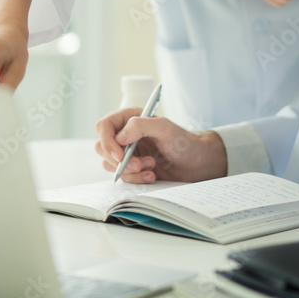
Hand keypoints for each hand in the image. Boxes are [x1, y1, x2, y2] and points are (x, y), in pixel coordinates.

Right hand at [94, 107, 226, 183]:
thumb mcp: (165, 127)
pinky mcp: (131, 168)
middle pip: (102, 147)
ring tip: (151, 168)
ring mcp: (126, 152)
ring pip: (109, 164)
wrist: (196, 163)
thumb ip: (141, 125)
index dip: (108, 142)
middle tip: (140, 165)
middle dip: (119, 161)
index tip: (120, 156)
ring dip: (129, 171)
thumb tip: (119, 137)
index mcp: (129, 118)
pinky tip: (152, 176)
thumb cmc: (183, 141)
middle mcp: (124, 134)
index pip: (104, 126)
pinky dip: (135, 179)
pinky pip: (122, 176)